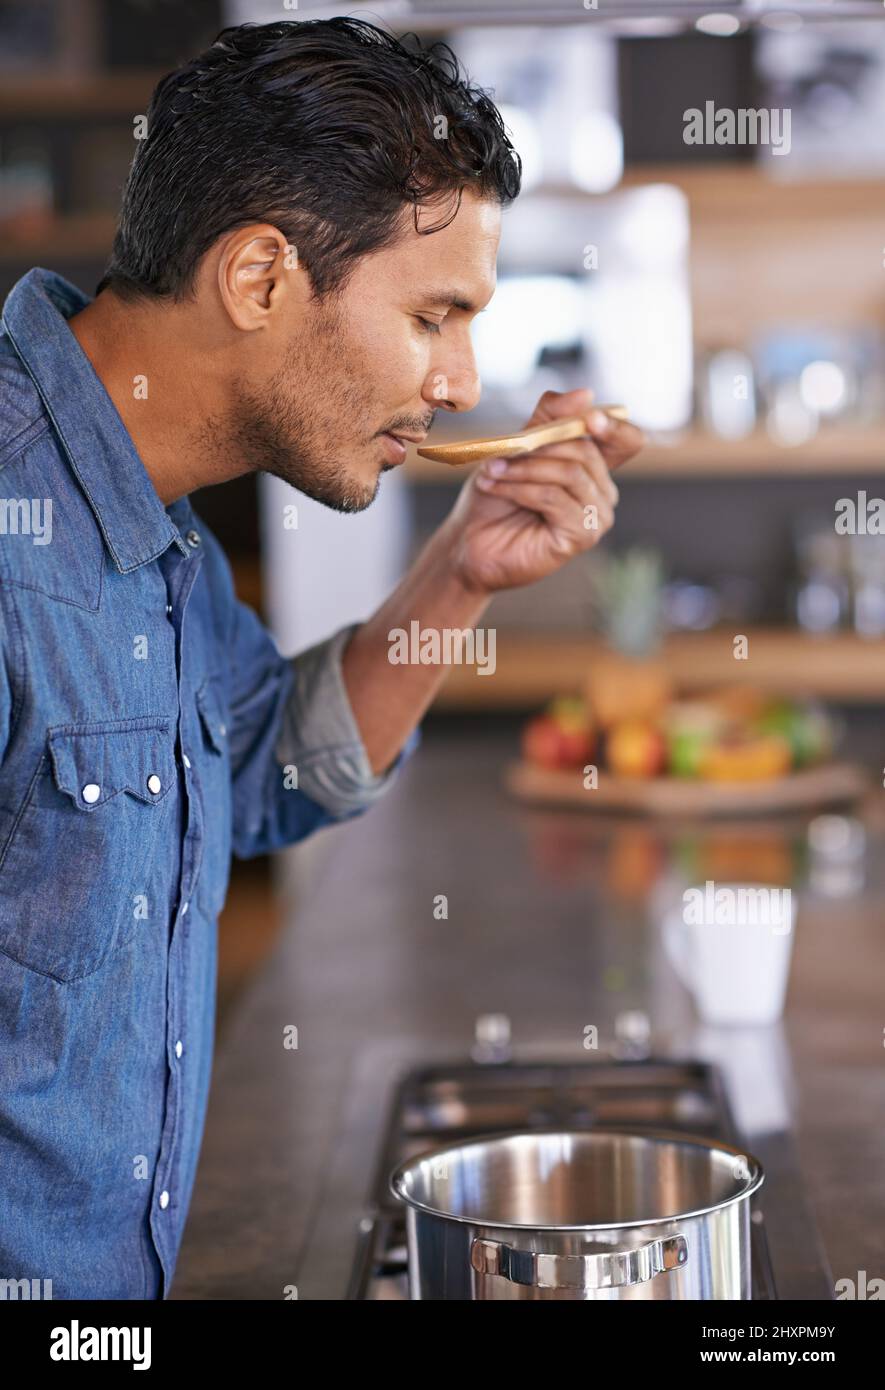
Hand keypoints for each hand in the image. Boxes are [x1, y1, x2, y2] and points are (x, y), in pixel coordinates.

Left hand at [441, 388, 644, 593]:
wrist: (470, 542)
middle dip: (540, 447)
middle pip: (587, 452)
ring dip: (524, 468)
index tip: (591, 418)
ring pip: (569, 474)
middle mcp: (602, 492)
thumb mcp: (519, 447)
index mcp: (593, 468)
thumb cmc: (495, 497)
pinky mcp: (582, 536)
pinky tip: (495, 488)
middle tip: (499, 453)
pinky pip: (554, 498)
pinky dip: (521, 489)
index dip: (615, 427)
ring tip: (491, 471)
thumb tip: (587, 394)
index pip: (626, 440)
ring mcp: (595, 517)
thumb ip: (550, 419)